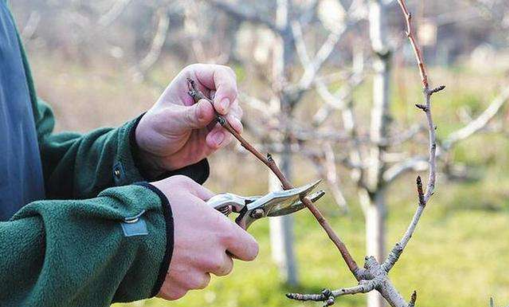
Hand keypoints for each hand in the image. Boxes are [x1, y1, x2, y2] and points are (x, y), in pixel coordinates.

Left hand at [135, 64, 242, 172]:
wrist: (156, 150)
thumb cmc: (158, 126)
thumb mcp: (169, 120)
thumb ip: (190, 115)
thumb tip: (210, 109)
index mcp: (196, 79)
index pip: (221, 75)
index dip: (226, 88)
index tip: (221, 108)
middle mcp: (210, 92)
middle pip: (232, 95)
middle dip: (229, 112)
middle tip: (226, 124)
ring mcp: (217, 112)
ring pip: (235, 114)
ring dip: (227, 128)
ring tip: (212, 141)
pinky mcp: (220, 129)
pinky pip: (231, 132)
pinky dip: (225, 138)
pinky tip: (212, 144)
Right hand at [151, 176, 258, 299]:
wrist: (122, 232)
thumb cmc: (156, 204)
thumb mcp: (184, 187)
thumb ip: (208, 197)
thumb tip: (220, 205)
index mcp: (221, 233)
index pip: (250, 250)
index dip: (241, 243)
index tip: (230, 236)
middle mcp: (212, 259)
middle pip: (226, 265)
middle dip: (215, 254)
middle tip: (196, 239)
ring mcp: (194, 278)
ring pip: (204, 277)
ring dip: (196, 266)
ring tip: (175, 248)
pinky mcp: (175, 291)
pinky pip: (184, 286)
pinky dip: (177, 276)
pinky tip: (163, 259)